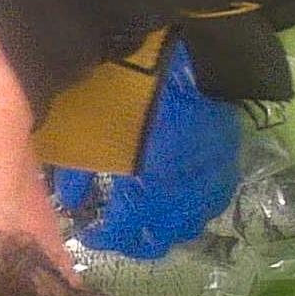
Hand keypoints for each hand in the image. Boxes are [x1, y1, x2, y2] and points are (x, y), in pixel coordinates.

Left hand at [54, 42, 240, 258]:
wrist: (187, 56)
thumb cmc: (128, 91)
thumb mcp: (91, 129)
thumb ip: (77, 169)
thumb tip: (66, 198)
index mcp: (146, 193)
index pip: (122, 234)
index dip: (103, 237)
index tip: (88, 231)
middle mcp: (182, 199)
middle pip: (160, 240)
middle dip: (135, 239)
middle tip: (118, 228)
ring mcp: (210, 183)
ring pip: (190, 225)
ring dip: (166, 224)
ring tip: (147, 212)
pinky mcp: (228, 162)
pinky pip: (212, 199)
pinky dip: (192, 203)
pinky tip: (178, 192)